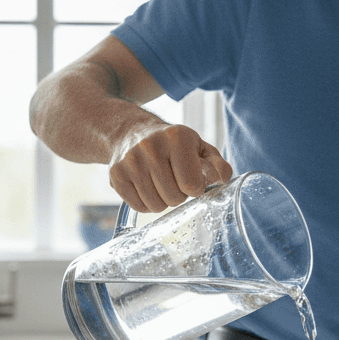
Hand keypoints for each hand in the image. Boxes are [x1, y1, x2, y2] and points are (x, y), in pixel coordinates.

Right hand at [109, 124, 233, 212]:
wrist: (131, 132)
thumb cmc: (172, 144)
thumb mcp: (199, 147)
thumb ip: (217, 165)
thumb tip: (223, 178)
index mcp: (177, 137)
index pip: (193, 185)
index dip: (196, 187)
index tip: (192, 178)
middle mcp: (150, 146)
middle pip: (175, 198)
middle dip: (179, 195)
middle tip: (174, 180)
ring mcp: (130, 161)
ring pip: (156, 206)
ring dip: (163, 201)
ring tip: (161, 183)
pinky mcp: (115, 175)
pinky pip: (139, 207)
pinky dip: (146, 204)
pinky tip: (146, 187)